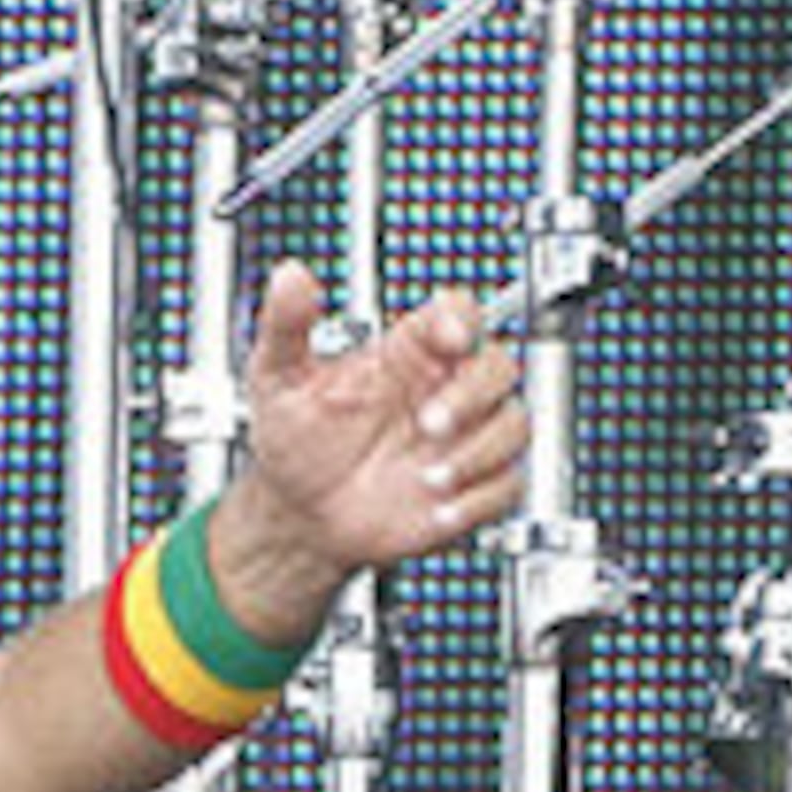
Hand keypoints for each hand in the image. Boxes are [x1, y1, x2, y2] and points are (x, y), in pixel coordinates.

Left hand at [209, 259, 527, 627]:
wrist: (297, 514)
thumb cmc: (295, 442)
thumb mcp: (278, 379)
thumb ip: (287, 325)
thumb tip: (290, 277)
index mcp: (407, 356)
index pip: (459, 314)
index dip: (461, 320)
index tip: (447, 339)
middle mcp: (442, 391)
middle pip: (500, 366)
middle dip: (472, 394)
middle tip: (427, 423)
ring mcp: (461, 439)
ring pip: (514, 423)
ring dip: (476, 453)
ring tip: (425, 478)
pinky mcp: (470, 486)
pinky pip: (508, 483)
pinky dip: (478, 497)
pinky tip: (438, 507)